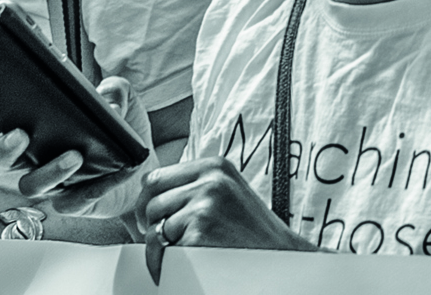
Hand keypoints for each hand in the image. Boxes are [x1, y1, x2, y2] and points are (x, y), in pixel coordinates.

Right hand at [0, 74, 155, 203]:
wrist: (142, 162)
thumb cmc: (119, 126)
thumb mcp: (121, 98)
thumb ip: (114, 90)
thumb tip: (108, 94)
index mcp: (31, 125)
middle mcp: (33, 155)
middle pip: (0, 161)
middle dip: (4, 150)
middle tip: (20, 135)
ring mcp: (52, 180)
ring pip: (33, 184)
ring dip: (50, 170)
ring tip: (74, 156)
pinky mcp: (75, 200)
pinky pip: (74, 202)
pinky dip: (91, 189)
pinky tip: (110, 175)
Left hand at [134, 156, 300, 251]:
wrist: (282, 257)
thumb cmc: (253, 231)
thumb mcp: (228, 193)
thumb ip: (195, 187)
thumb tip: (149, 198)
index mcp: (214, 167)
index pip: (157, 177)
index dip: (148, 201)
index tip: (150, 217)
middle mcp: (210, 181)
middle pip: (152, 202)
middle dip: (148, 225)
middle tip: (160, 240)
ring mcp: (205, 206)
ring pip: (154, 228)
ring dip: (157, 248)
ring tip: (174, 255)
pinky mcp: (200, 233)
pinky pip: (162, 249)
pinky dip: (163, 263)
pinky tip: (180, 265)